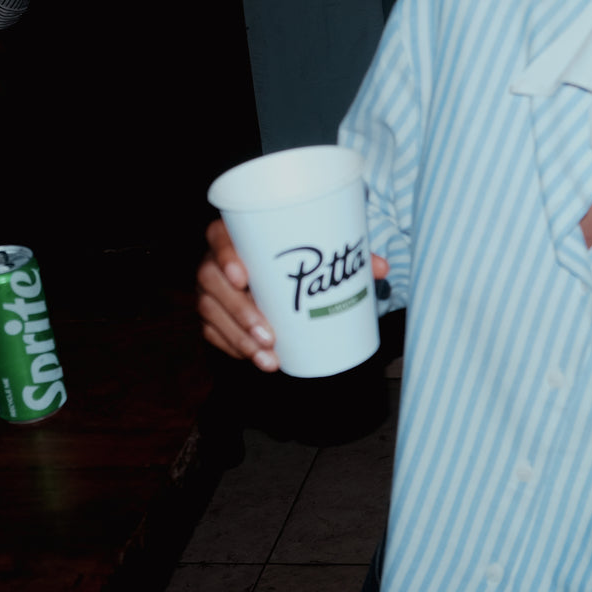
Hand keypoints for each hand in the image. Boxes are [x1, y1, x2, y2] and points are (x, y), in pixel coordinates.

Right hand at [195, 218, 389, 371]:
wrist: (278, 268)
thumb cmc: (297, 253)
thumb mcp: (321, 250)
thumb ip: (350, 255)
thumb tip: (381, 268)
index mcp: (237, 233)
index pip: (219, 236)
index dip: (226, 256)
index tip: (244, 277)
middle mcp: (217, 259)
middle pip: (211, 281)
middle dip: (239, 312)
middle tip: (269, 335)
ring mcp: (211, 288)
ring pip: (211, 311)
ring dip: (239, 337)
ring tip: (268, 355)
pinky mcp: (212, 312)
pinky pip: (213, 331)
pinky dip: (234, 347)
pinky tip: (257, 359)